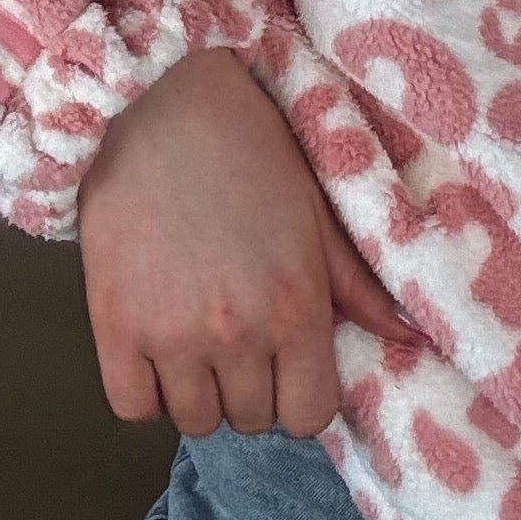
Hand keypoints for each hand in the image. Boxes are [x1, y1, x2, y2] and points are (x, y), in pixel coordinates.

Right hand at [76, 47, 417, 439]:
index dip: (299, 395)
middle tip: (237, 340)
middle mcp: (239, 334)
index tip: (285, 364)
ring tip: (194, 341)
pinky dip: (146, 391)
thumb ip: (357, 284)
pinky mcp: (112, 327)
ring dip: (198, 391)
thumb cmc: (248, 148)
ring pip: (193, 420)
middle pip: (251, 419)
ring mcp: (171, 336)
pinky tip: (153, 349)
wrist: (159, 99)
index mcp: (297, 307)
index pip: (309, 414)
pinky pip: (133, 407)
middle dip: (250, 389)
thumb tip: (407, 338)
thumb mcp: (315, 211)